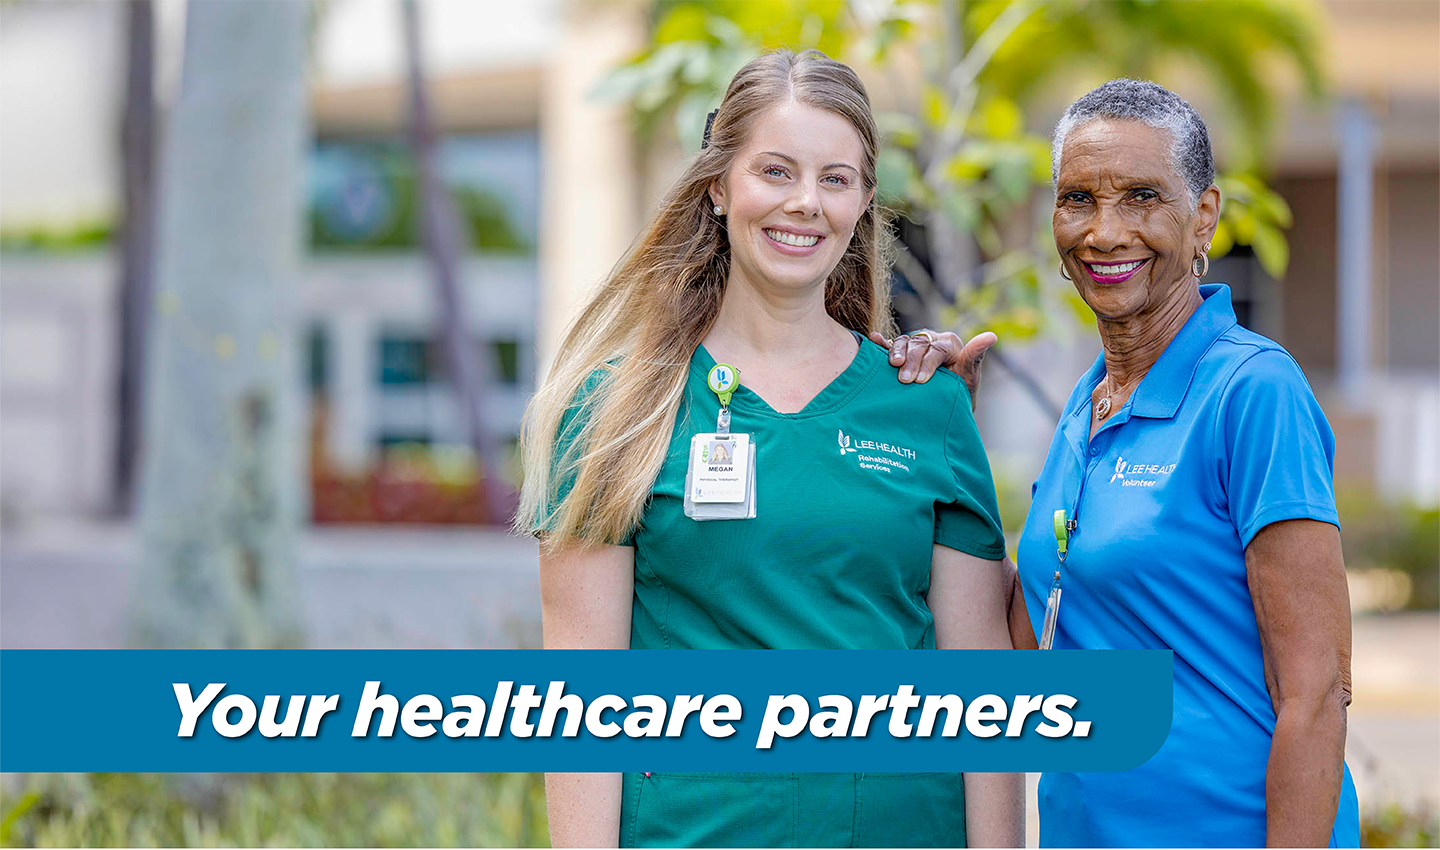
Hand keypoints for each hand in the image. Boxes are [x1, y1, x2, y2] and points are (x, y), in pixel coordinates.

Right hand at [869, 329, 996, 402]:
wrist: (942, 405)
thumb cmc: (957, 392)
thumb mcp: (969, 377)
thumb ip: (975, 356)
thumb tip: (991, 335)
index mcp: (949, 343)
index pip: (937, 349)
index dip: (928, 363)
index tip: (921, 381)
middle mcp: (932, 340)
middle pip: (919, 344)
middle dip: (911, 361)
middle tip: (905, 381)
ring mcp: (915, 344)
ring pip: (904, 342)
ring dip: (896, 352)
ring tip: (892, 365)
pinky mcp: (901, 351)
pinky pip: (890, 344)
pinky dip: (882, 343)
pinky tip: (874, 339)